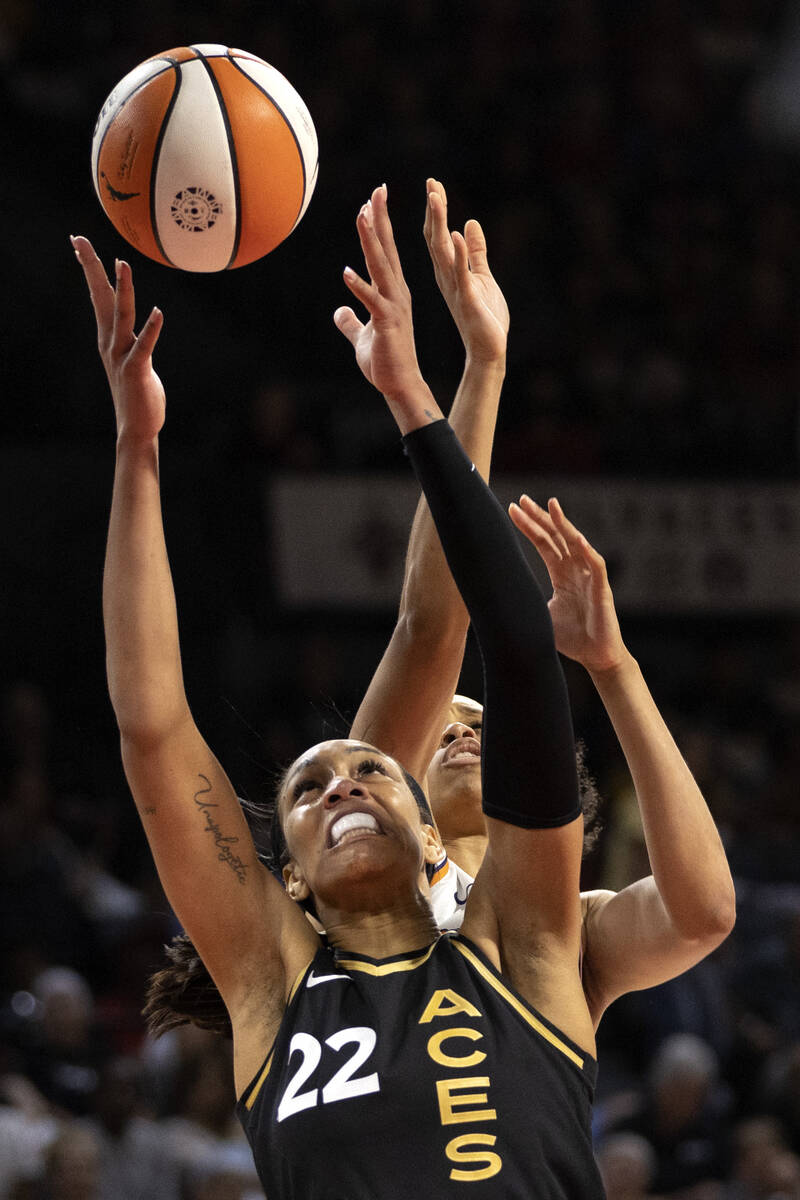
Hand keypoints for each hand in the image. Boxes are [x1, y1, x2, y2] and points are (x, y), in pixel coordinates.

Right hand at [71, 236, 164, 441]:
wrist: (136, 429)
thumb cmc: (138, 395)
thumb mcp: (133, 360)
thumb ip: (133, 341)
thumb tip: (138, 327)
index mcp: (108, 339)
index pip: (98, 297)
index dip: (90, 270)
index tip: (79, 244)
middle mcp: (110, 343)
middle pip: (100, 298)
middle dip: (90, 267)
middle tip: (78, 239)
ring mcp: (121, 356)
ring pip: (121, 316)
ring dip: (123, 289)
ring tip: (122, 263)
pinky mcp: (137, 370)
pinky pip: (144, 346)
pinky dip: (151, 329)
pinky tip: (158, 311)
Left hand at [333, 185, 438, 428]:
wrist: (400, 384)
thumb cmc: (385, 361)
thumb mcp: (361, 337)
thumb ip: (350, 322)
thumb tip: (339, 312)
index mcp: (392, 292)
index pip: (385, 252)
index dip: (379, 225)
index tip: (373, 198)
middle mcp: (396, 293)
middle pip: (386, 250)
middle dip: (380, 219)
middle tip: (377, 190)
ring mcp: (393, 306)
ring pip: (380, 267)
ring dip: (370, 241)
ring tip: (362, 215)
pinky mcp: (387, 323)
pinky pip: (372, 301)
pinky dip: (359, 286)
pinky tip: (346, 272)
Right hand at [423, 178, 508, 364]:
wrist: (489, 349)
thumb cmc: (485, 316)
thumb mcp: (482, 276)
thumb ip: (476, 251)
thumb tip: (470, 224)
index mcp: (448, 271)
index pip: (437, 235)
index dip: (436, 210)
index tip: (433, 184)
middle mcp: (446, 276)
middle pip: (435, 237)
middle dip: (433, 209)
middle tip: (430, 183)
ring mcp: (455, 286)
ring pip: (443, 250)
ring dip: (439, 223)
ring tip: (435, 198)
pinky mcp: (468, 297)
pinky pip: (462, 272)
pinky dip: (459, 252)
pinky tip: (455, 233)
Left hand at [509, 496, 625, 673]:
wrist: (595, 657)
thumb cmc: (572, 638)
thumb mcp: (541, 615)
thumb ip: (526, 602)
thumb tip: (498, 600)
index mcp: (561, 574)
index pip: (544, 543)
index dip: (530, 526)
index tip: (513, 509)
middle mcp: (575, 570)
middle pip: (557, 536)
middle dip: (540, 517)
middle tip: (523, 499)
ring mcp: (590, 577)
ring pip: (577, 543)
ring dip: (564, 524)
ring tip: (551, 505)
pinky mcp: (602, 590)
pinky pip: (596, 566)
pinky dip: (588, 552)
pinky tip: (578, 538)